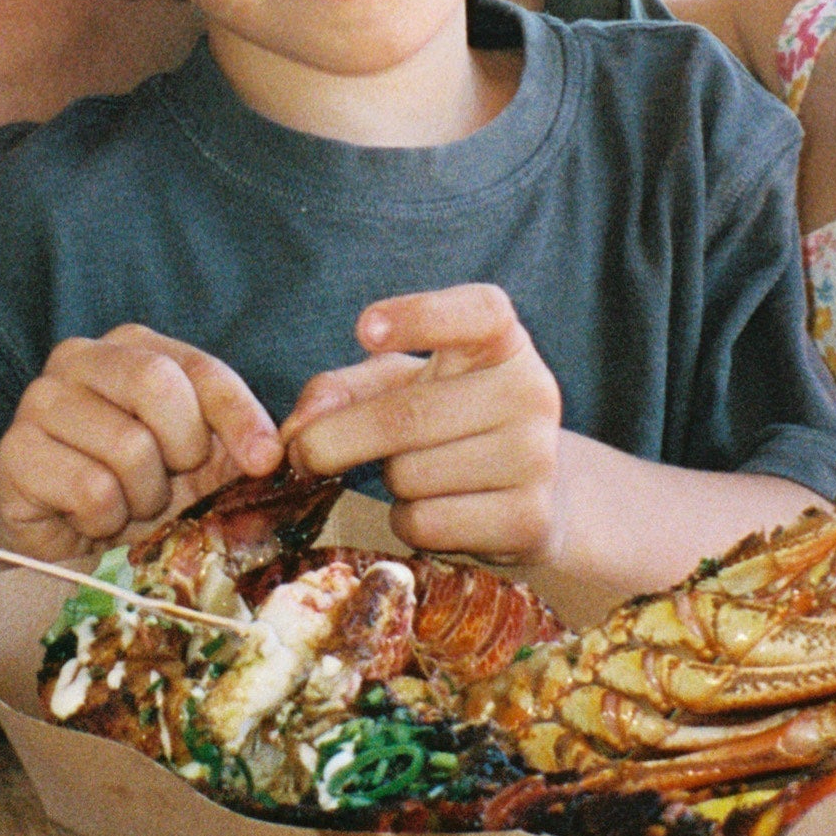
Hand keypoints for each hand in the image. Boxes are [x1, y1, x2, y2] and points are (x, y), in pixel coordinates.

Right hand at [0, 326, 282, 566]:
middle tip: (173, 487)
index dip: (239, 415)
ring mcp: (39, 401)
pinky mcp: (13, 453)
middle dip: (183, 450)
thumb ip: (250, 443)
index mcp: (132, 347)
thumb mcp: (205, 467)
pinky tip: (92, 520)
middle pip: (156, 384)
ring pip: (127, 445)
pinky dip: (105, 519)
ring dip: (143, 496)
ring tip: (128, 506)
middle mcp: (79, 359)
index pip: (198, 367)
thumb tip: (302, 439)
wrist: (72, 557)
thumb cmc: (142, 500)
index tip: (266, 460)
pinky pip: (90, 488)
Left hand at [283, 284, 564, 563]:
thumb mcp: (400, 386)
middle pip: (408, 415)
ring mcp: (536, 457)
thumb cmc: (449, 422)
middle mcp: (531, 391)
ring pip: (412, 476)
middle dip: (338, 439)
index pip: (478, 312)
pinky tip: (432, 507)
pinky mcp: (529, 519)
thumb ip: (342, 390)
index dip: (420, 316)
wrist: (532, 490)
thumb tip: (299, 428)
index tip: (364, 330)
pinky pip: (429, 523)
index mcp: (503, 341)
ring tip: (414, 472)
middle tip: (304, 453)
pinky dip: (408, 521)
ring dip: (389, 481)